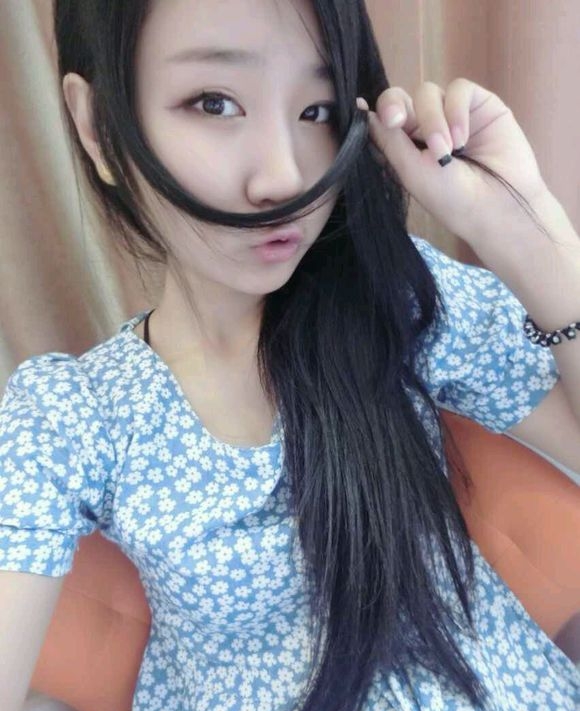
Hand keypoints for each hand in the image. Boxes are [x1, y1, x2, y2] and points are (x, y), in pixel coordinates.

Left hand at [358, 78, 552, 260]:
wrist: (499, 206)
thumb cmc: (452, 199)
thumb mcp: (411, 172)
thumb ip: (389, 140)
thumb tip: (363, 112)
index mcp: (404, 147)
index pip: (382, 120)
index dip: (373, 113)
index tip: (361, 111)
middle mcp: (425, 128)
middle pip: (400, 98)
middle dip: (395, 106)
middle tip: (397, 122)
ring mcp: (451, 114)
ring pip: (428, 93)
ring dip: (433, 120)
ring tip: (447, 150)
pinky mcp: (478, 104)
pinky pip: (458, 90)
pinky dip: (456, 111)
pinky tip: (462, 138)